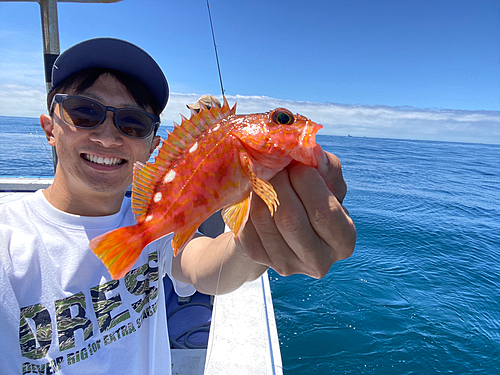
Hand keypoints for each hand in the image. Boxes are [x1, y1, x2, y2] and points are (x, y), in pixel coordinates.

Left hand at [236, 145, 355, 277]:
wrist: (283, 222)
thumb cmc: (312, 197)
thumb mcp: (327, 181)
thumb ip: (325, 166)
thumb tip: (312, 150)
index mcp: (343, 241)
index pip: (324, 211)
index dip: (308, 182)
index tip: (298, 164)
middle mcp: (317, 261)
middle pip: (290, 219)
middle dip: (279, 182)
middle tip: (274, 164)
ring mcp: (286, 264)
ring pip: (263, 219)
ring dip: (260, 189)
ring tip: (263, 173)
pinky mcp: (258, 258)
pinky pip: (246, 225)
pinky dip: (247, 203)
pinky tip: (254, 192)